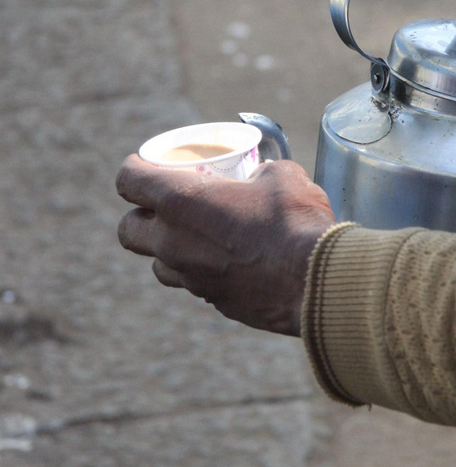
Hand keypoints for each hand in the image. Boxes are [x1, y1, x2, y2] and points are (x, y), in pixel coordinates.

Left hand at [116, 156, 335, 336]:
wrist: (315, 281)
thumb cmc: (295, 221)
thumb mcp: (282, 175)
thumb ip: (261, 172)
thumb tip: (262, 176)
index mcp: (180, 201)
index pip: (129, 178)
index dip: (134, 167)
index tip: (147, 165)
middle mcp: (173, 242)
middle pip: (129, 230)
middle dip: (141, 215)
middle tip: (166, 205)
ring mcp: (191, 277)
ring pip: (158, 264)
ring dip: (170, 248)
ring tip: (199, 237)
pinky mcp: (213, 302)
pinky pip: (195, 284)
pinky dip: (204, 271)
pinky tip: (233, 262)